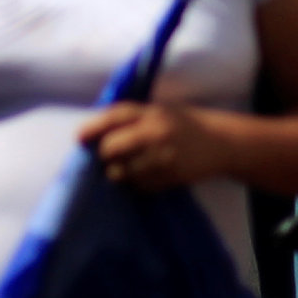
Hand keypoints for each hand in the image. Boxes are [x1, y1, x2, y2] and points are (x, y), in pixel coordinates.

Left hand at [78, 100, 222, 189]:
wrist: (219, 142)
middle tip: (110, 154)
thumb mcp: (160, 111)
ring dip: (119, 171)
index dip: (93, 127)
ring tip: (130, 165)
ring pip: (121, 172)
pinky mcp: (167, 178)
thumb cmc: (184, 123)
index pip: (115, 117)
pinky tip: (146, 173)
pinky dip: (136, 182)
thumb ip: (133, 119)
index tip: (78, 137)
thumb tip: (97, 132)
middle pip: (111, 148)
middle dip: (106, 153)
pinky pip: (137, 186)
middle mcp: (155, 134)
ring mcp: (161, 158)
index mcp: (153, 113)